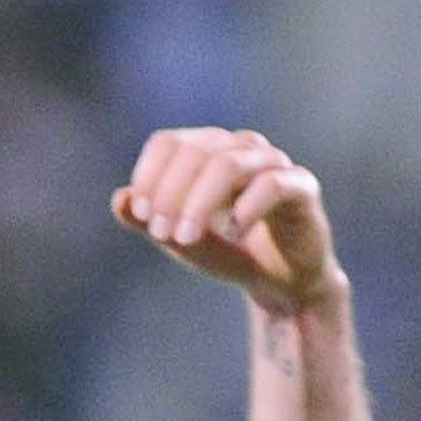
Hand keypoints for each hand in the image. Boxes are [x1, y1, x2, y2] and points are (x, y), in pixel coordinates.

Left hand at [113, 128, 343, 313]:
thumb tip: (119, 198)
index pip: (169, 142)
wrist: (277, 278)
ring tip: (185, 238)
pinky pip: (272, 184)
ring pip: (229, 164)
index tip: (144, 215)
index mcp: (207, 152)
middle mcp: (240, 148)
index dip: (150, 176)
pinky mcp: (301, 186)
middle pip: (196, 151)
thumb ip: (147, 221)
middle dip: (171, 194)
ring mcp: (273, 163)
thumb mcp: (177, 239)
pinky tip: (232, 234)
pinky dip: (244, 210)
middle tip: (163, 234)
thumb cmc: (226, 250)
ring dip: (199, 203)